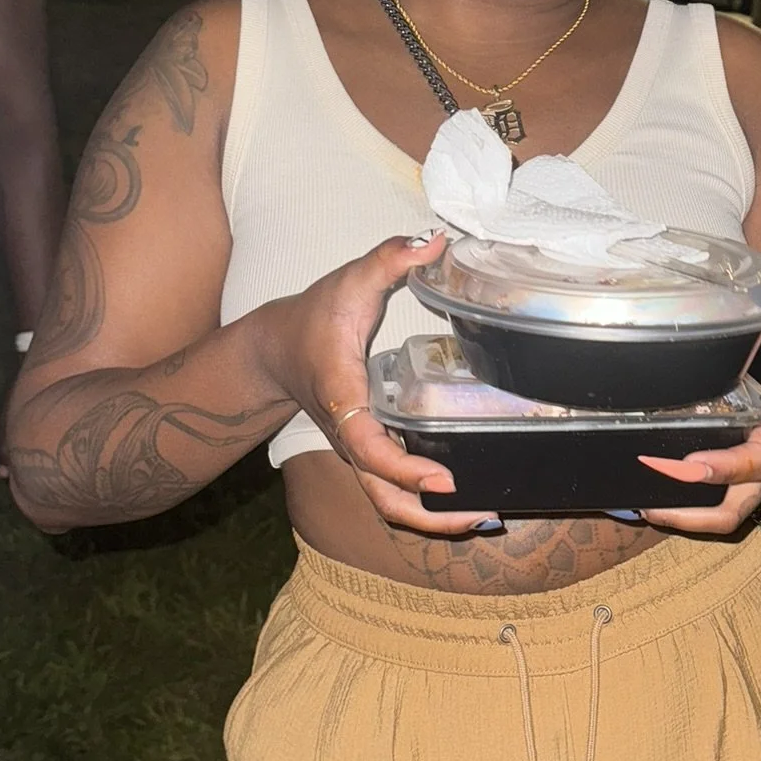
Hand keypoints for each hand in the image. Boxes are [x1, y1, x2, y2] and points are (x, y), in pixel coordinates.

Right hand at [266, 232, 498, 535]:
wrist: (275, 348)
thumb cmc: (315, 316)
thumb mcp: (350, 280)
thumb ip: (390, 257)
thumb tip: (436, 240)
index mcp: (344, 400)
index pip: (370, 448)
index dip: (405, 470)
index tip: (443, 479)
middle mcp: (350, 437)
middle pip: (383, 499)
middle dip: (431, 518)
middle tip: (482, 516)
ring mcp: (358, 450)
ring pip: (389, 504)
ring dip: (433, 520)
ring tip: (485, 517)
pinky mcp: (368, 453)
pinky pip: (394, 491)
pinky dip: (427, 504)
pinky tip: (468, 499)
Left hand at [636, 231, 760, 536]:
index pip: (760, 453)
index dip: (723, 465)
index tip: (682, 461)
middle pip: (736, 504)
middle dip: (687, 506)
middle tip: (639, 482)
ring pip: (727, 515)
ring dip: (681, 517)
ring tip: (632, 501)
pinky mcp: (756, 478)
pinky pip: (723, 506)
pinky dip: (686, 509)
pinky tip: (645, 497)